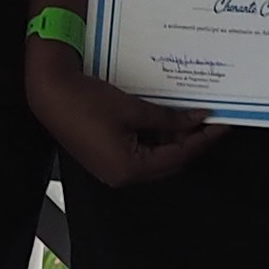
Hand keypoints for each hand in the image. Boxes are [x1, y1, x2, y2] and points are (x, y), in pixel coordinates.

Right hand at [27, 43, 220, 188]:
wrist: (49, 92)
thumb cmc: (85, 101)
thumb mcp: (133, 108)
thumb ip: (168, 119)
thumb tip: (196, 119)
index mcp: (129, 169)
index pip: (178, 157)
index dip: (201, 139)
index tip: (220, 123)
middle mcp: (121, 176)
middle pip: (168, 162)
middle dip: (189, 141)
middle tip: (209, 119)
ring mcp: (112, 168)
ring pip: (155, 157)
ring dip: (172, 138)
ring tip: (190, 115)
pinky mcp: (106, 157)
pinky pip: (139, 151)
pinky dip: (155, 137)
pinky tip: (166, 118)